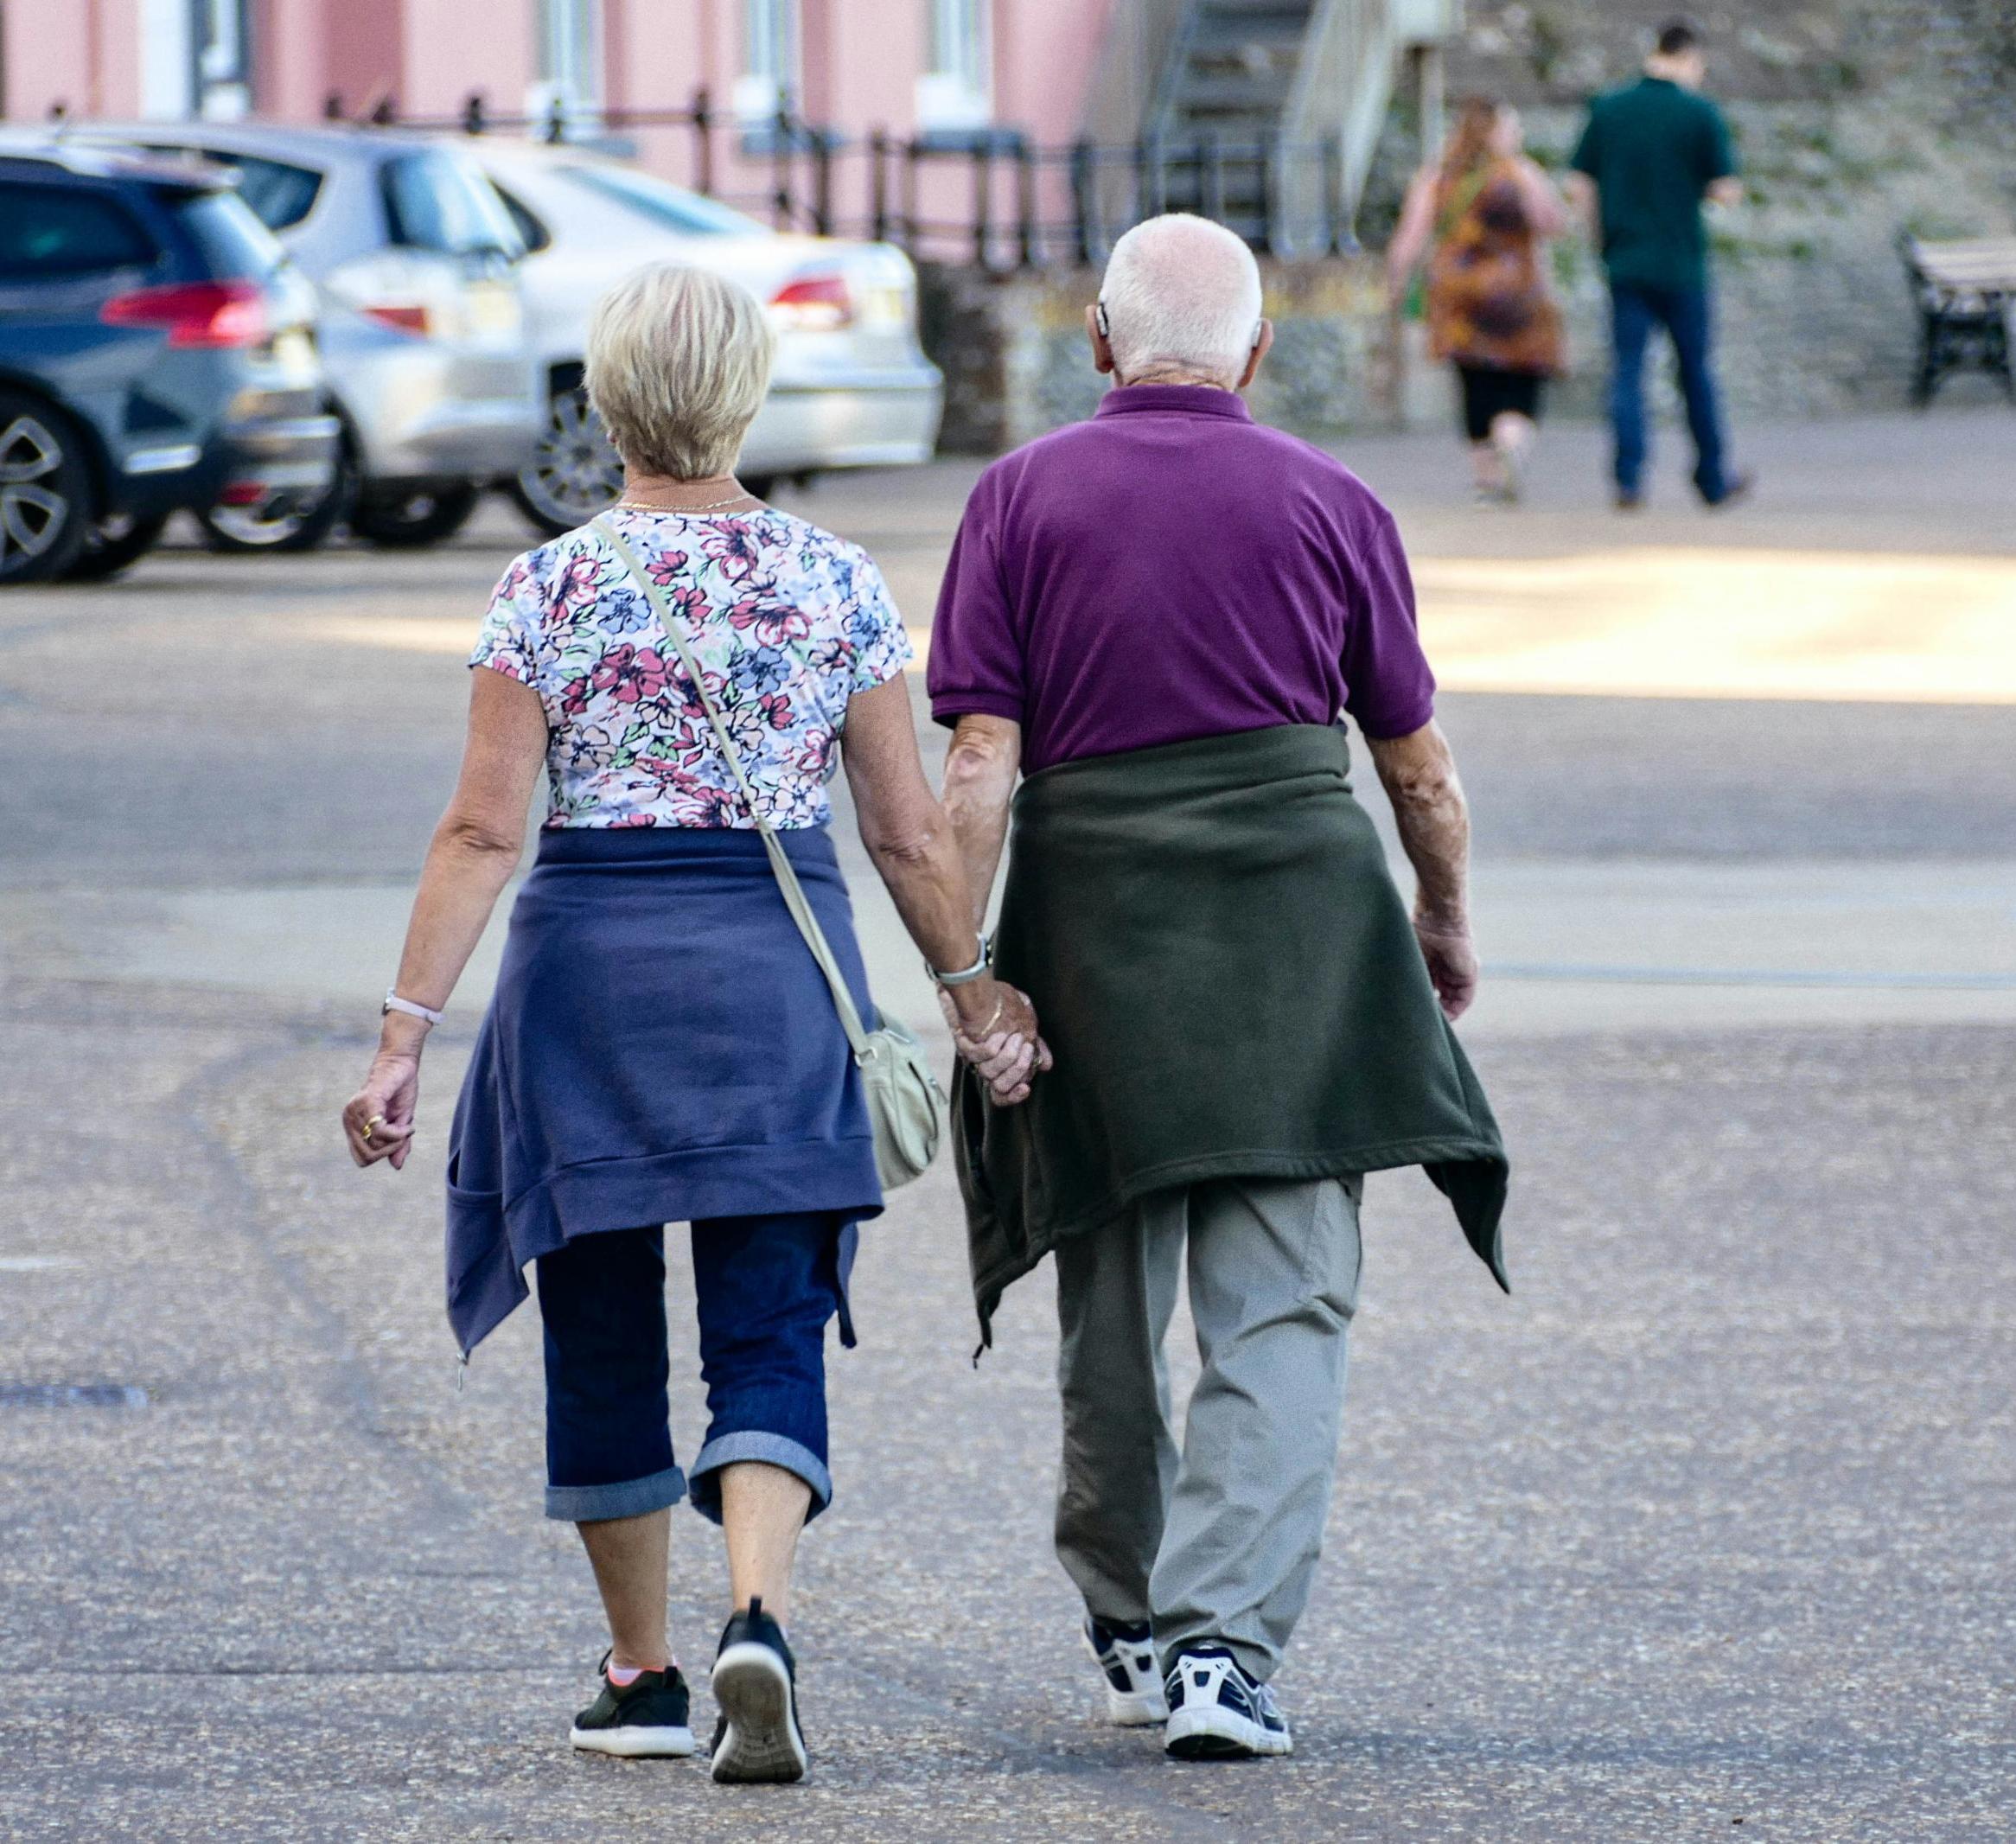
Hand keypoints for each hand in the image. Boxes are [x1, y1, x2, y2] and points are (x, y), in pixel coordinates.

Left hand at [343, 1048, 420, 1168]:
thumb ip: (397, 1144)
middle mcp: (349, 1120)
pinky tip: (407, 1125)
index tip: (398, 1142)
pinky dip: (397, 1132)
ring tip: (406, 1127)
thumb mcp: (401, 1123)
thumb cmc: (400, 1090)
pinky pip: (380, 1130)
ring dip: (396, 1141)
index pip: (361, 1158)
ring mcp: (355, 1111)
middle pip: (367, 1156)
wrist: (401, 1063)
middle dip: (390, 1150)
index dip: (381, 1156)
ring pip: (373, 1145)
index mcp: (353, 1125)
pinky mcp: (366, 1103)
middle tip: (404, 1136)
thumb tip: (397, 1166)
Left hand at [939, 978, 1052, 1106]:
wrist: (978, 985)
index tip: (1026, 1088)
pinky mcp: (965, 1043)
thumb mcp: (1025, 1024)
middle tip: (1025, 1049)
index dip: (1013, 1096)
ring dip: (1008, 1055)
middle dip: (1016, 1071)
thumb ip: (1036, 1046)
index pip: (1001, 1094)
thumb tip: (1047, 1065)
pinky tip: (999, 1033)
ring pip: (990, 1073)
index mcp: (997, 1063)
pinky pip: (983, 1054)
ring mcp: (973, 1055)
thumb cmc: (1001, 1002)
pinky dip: (994, 1044)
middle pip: (998, 1087)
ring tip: (1014, 1036)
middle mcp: (983, 1063)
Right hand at [1413, 910, 1478, 1020]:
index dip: (1419, 1004)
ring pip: (1451, 1001)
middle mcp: (1443, 972)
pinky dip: (1455, 1010)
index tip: (1410, 1014)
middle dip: (1431, 1012)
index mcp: (1428, 966)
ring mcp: (1456, 974)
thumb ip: (1405, 976)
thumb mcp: (1408, 959)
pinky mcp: (1468, 976)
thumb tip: (1392, 999)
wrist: (1436, 920)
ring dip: (1442, 1014)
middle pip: (1439, 1000)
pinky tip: (1443, 1017)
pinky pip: (1464, 999)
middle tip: (1419, 1022)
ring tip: (1429, 1021)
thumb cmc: (1417, 933)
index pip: (1425, 992)